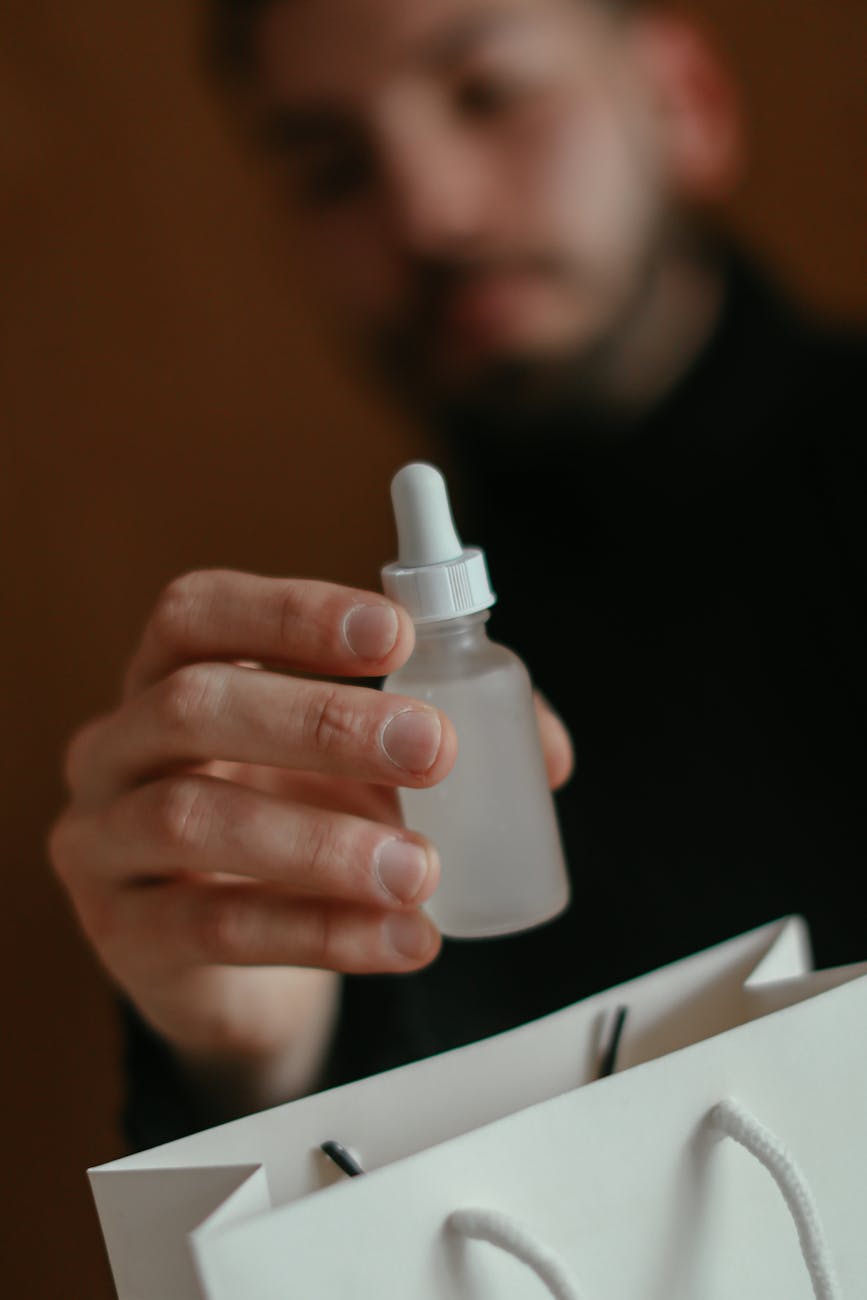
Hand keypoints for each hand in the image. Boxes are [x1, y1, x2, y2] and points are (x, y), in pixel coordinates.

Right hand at [49, 569, 572, 1109]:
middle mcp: (118, 745)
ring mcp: (105, 840)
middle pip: (194, 704)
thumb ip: (436, 741)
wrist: (228, 964)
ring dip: (323, 841)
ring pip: (196, 818)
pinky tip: (403, 939)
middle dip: (322, 720)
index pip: (200, 613)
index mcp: (169, 676)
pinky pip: (218, 927)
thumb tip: (543, 756)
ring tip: (421, 867)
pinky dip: (324, 931)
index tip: (395, 633)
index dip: (294, 612)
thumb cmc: (293, 826)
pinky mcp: (125, 934)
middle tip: (432, 748)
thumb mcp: (356, 769)